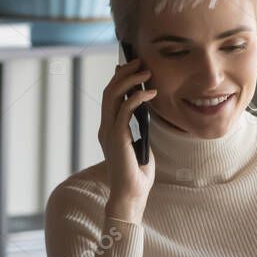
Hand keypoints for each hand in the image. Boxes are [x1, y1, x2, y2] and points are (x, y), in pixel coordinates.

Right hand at [98, 58, 157, 222]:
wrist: (131, 194)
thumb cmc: (138, 174)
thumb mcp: (140, 145)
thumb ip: (139, 129)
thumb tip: (146, 111)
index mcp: (109, 130)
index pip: (110, 98)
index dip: (119, 79)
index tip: (131, 66)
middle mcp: (105, 128)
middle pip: (109, 91)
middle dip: (124, 73)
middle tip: (140, 62)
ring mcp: (109, 132)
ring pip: (113, 96)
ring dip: (129, 80)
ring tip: (145, 71)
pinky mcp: (117, 137)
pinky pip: (124, 109)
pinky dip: (137, 97)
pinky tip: (151, 92)